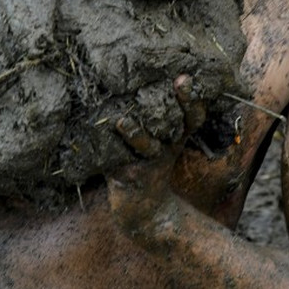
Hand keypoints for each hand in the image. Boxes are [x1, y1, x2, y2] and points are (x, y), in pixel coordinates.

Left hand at [106, 75, 200, 237]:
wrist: (147, 212)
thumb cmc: (151, 168)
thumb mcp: (163, 144)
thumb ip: (156, 116)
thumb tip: (139, 76)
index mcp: (176, 138)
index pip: (192, 116)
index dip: (191, 98)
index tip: (184, 76)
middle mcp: (167, 147)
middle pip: (177, 122)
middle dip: (180, 101)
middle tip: (180, 80)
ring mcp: (149, 163)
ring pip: (146, 145)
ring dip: (135, 134)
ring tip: (122, 121)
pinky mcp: (129, 176)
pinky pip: (118, 161)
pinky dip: (108, 151)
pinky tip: (96, 140)